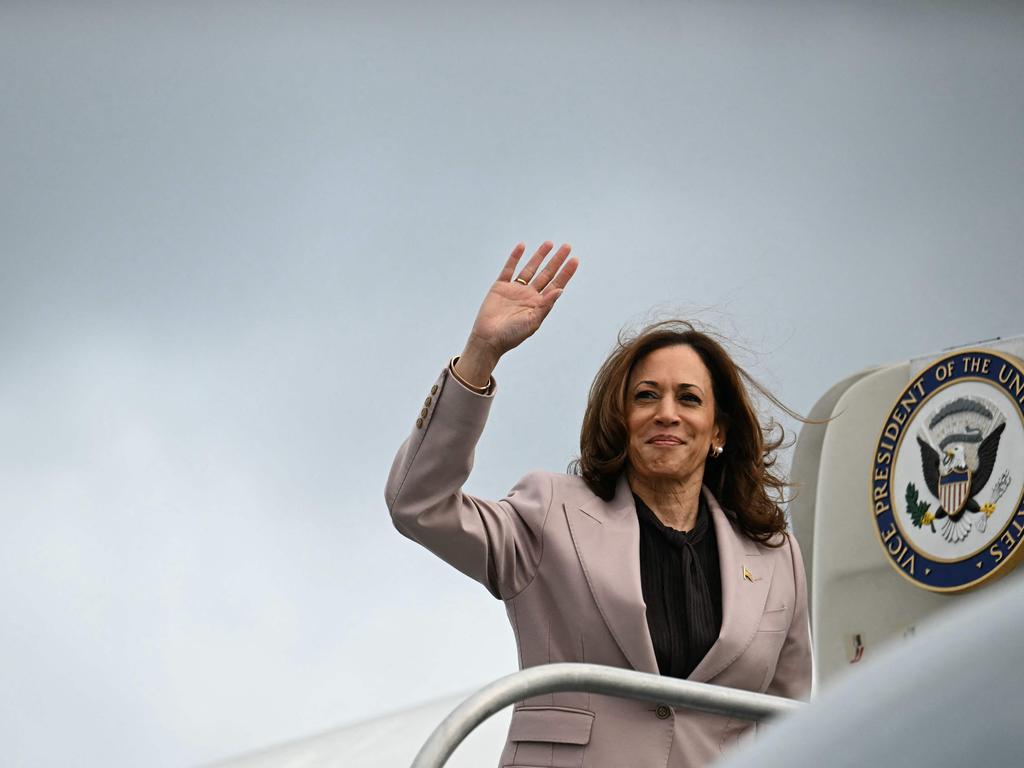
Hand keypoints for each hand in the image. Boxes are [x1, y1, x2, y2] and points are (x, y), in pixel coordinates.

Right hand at [457, 242, 577, 384]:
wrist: (488, 338)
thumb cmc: (511, 335)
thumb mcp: (532, 321)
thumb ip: (546, 305)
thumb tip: (561, 290)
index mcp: (539, 304)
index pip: (556, 284)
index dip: (566, 273)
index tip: (575, 260)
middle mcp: (529, 295)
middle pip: (546, 273)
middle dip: (556, 260)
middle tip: (567, 247)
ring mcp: (515, 290)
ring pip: (530, 268)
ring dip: (539, 256)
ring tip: (550, 243)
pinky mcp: (500, 287)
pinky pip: (509, 269)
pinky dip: (515, 258)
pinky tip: (522, 246)